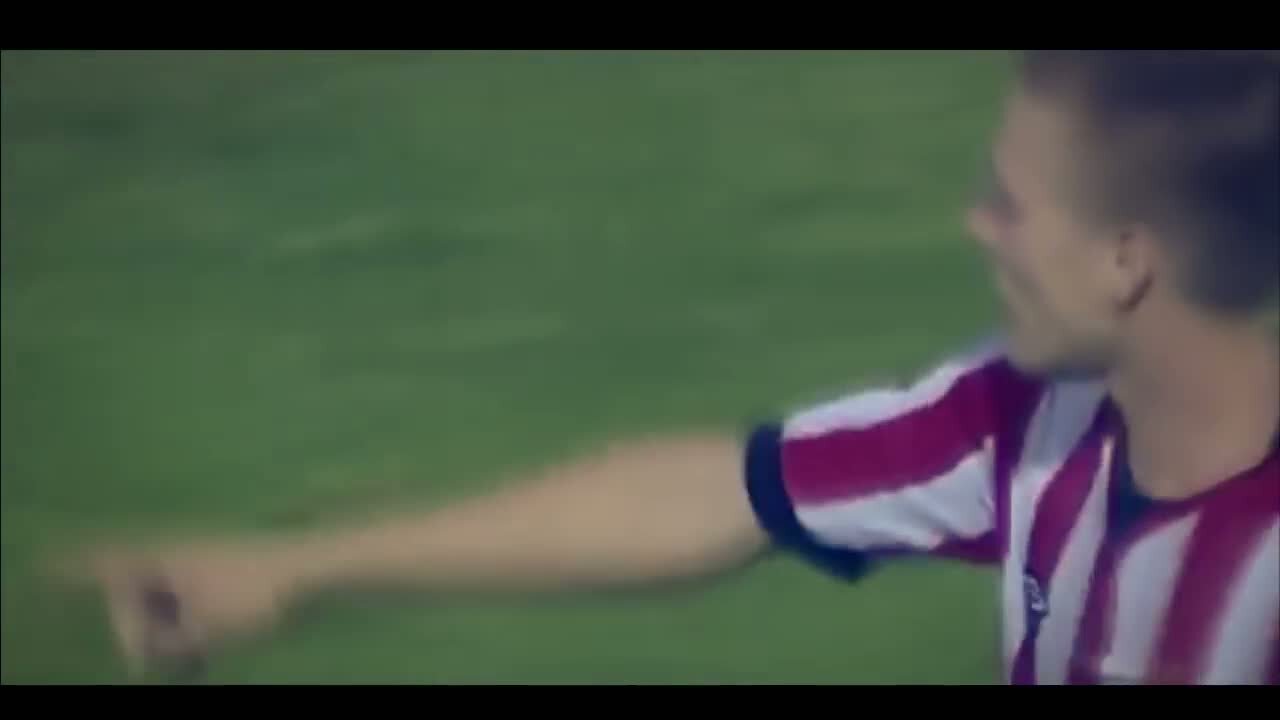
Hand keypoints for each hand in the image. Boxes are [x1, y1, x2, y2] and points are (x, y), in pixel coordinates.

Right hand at [64, 541, 291, 678]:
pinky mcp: (225, 584)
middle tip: (158, 662)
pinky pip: (192, 614)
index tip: (44, 565)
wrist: (316, 572)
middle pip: (134, 602)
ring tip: (192, 661)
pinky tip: (202, 659)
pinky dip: (193, 638)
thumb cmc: (255, 597)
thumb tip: (147, 657)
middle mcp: (177, 559)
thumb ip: (163, 647)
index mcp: (163, 561)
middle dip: (139, 636)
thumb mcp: (201, 633)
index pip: (107, 566)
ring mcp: (202, 570)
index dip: (75, 569)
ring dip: (171, 642)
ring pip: (166, 613)